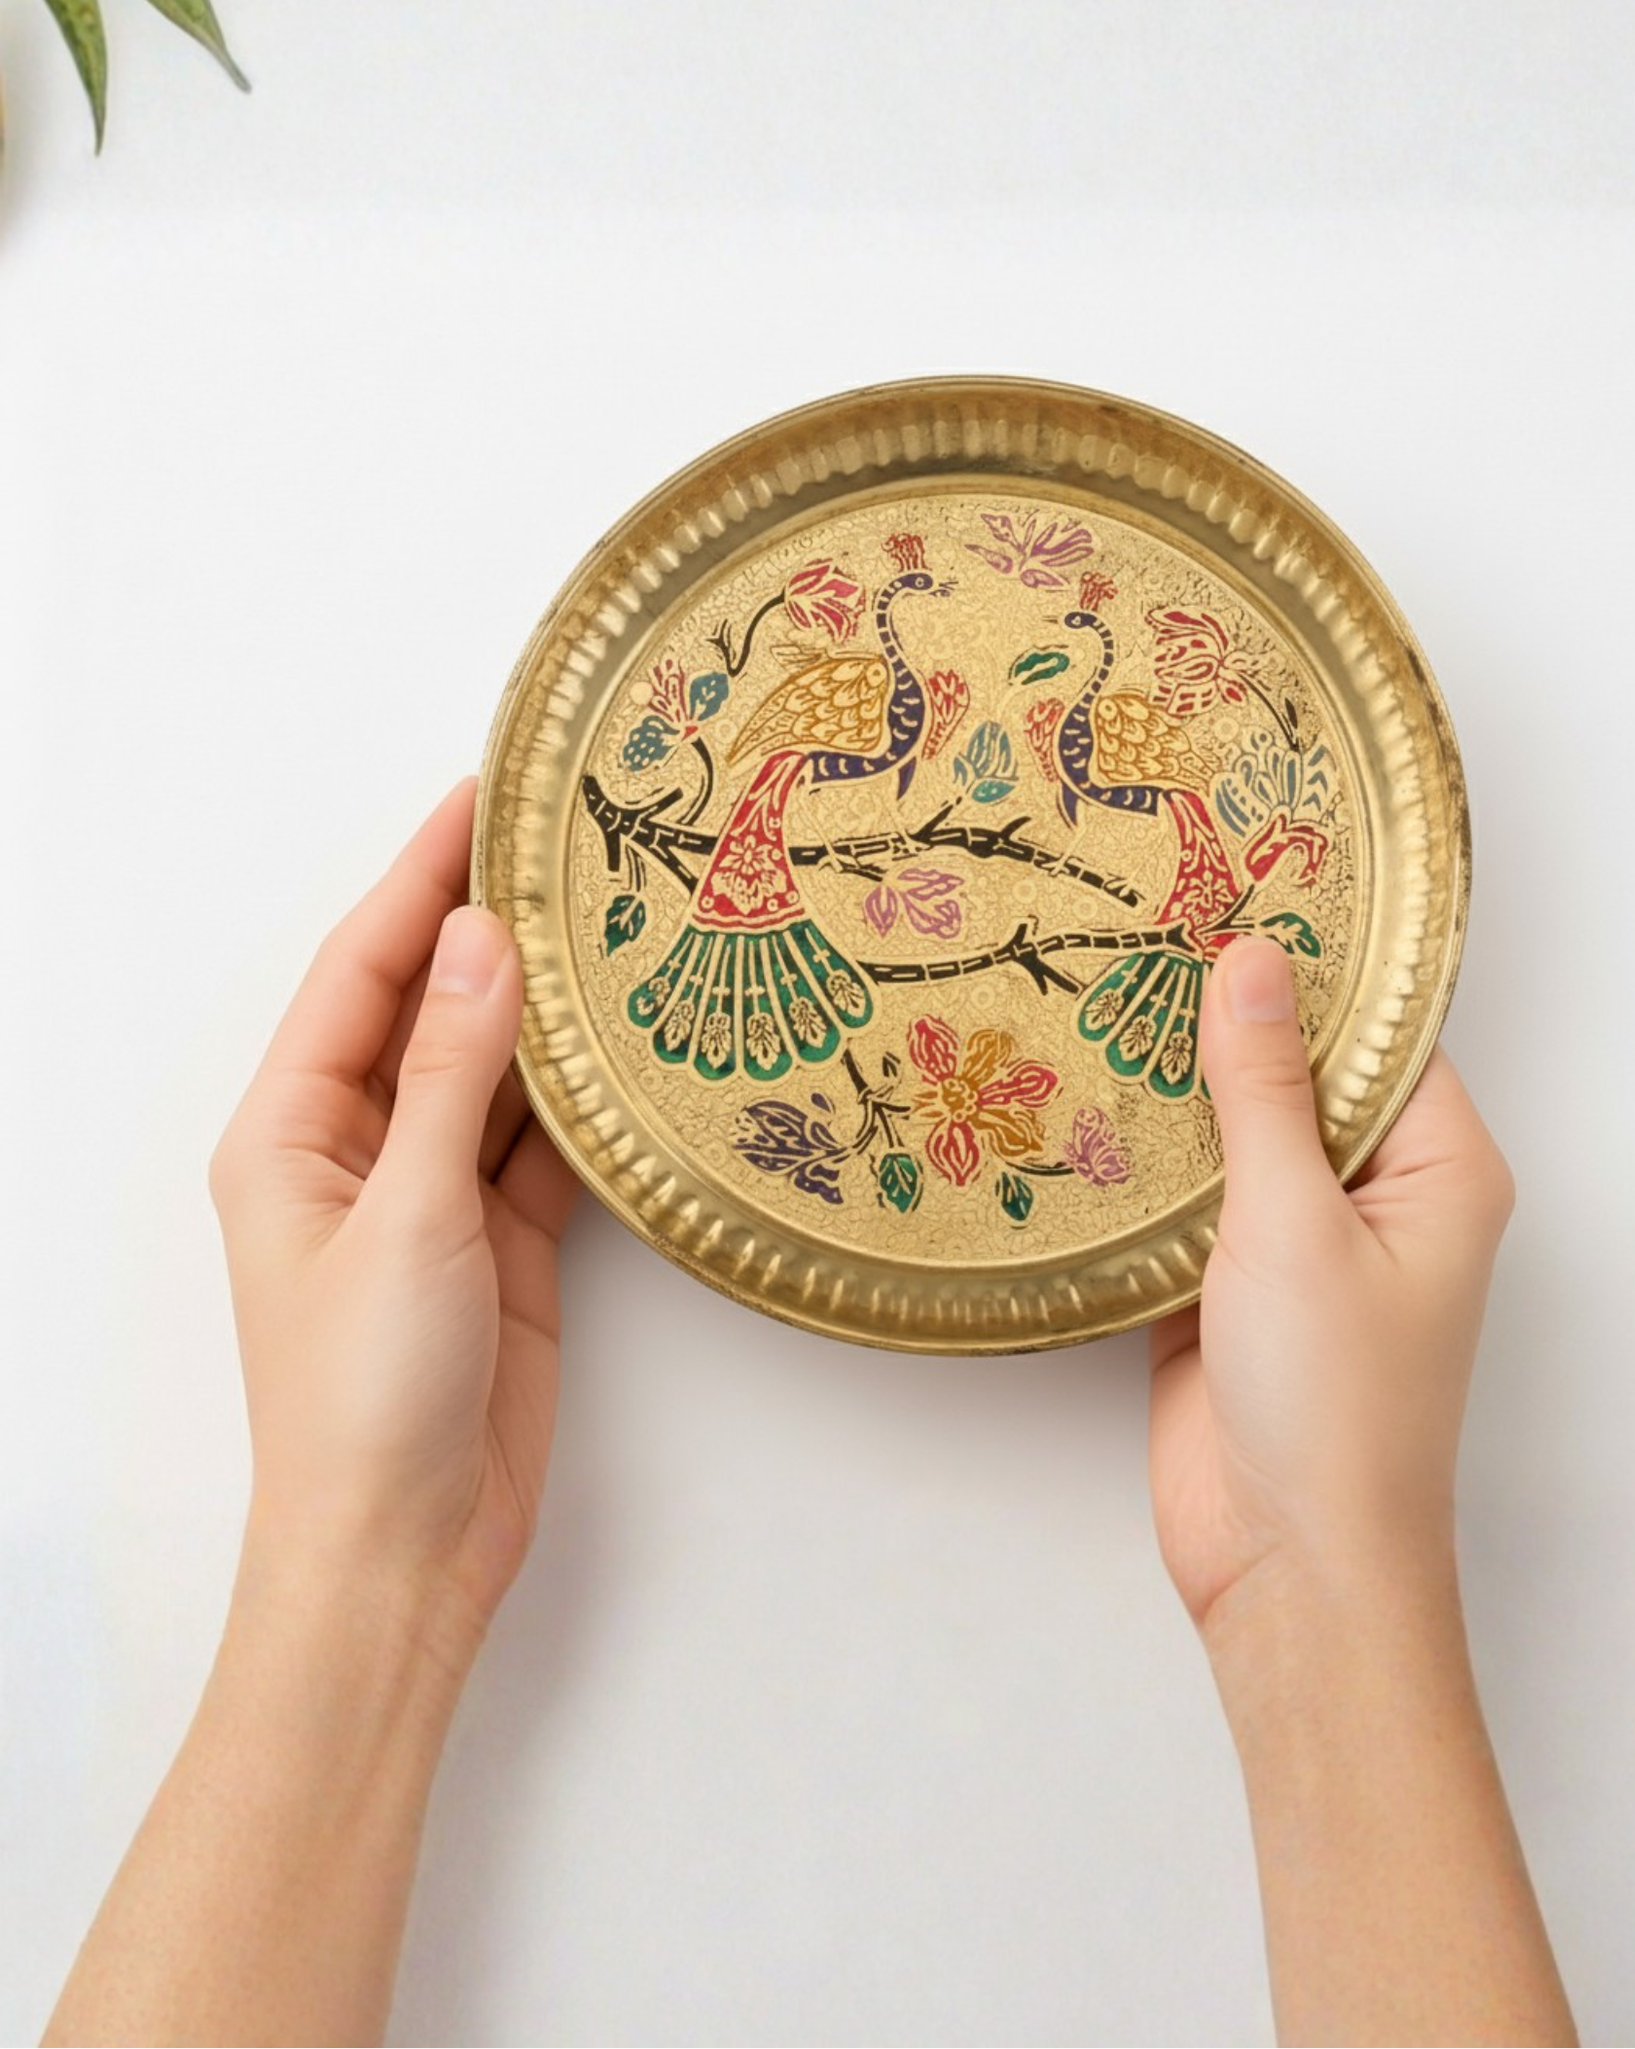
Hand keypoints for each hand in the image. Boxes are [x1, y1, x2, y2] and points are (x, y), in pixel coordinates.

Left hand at [210, 780, 577, 1652]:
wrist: (403, 1553)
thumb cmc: (362, 1395)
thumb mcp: (407, 1217)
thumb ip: (450, 1075)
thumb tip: (484, 941)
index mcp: (289, 1131)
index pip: (361, 971)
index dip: (419, 877)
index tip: (483, 794)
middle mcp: (355, 1148)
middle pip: (429, 1006)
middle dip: (490, 924)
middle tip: (571, 835)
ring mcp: (432, 1194)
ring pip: (493, 1068)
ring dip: (546, 1001)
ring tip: (617, 912)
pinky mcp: (502, 1242)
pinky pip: (544, 1139)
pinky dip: (586, 1091)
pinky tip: (631, 1036)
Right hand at [1151, 935, 1514, 1631]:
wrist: (1287, 1569)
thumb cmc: (1333, 1406)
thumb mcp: (1294, 1223)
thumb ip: (1262, 1091)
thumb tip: (1250, 960)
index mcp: (1441, 1168)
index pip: (1382, 1030)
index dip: (1313, 962)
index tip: (1234, 881)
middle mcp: (1380, 1194)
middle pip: (1301, 1073)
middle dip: (1227, 1013)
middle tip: (1141, 915)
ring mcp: (1301, 1241)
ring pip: (1236, 1132)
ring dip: (1173, 1083)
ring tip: (1092, 979)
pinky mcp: (1228, 1285)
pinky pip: (1185, 1194)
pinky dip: (1139, 1156)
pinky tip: (1074, 1090)